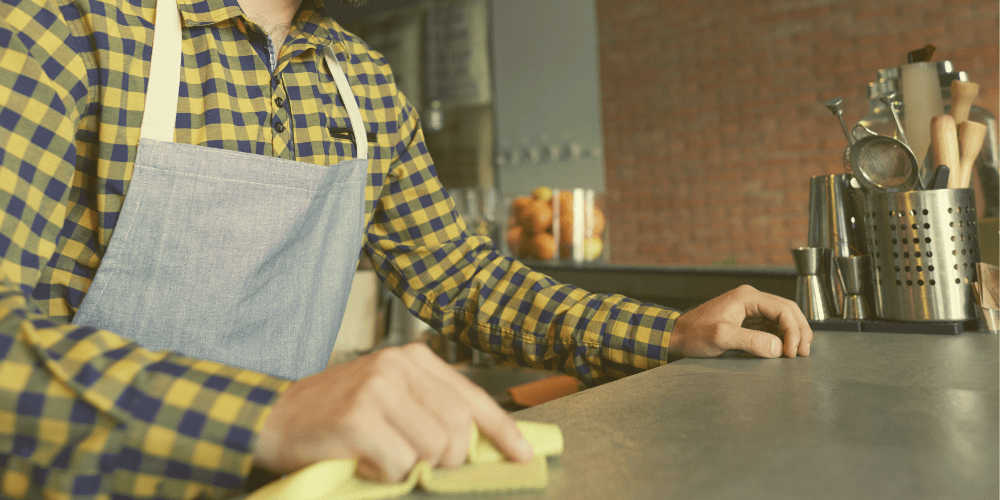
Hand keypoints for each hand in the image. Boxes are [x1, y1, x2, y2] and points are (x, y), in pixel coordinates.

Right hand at [253, 343, 532, 481]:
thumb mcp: (391, 398)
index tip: (524, 455)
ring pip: (432, 450)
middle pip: (459, 431)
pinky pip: (399, 464)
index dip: (503, 432)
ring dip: (408, 467)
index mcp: (413, 358)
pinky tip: (362, 460)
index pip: (474, 399)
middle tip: (411, 459)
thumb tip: (482, 444)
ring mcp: (377, 389)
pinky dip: (383, 474)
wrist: (274, 418)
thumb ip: (433, 411)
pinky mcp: (358, 417)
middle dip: (444, 459)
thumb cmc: (337, 414)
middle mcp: (398, 366)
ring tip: (380, 454)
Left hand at [669, 285, 811, 359]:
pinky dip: (783, 334)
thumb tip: (778, 347)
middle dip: (800, 330)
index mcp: (747, 297)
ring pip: (782, 315)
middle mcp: (750, 297)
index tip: (793, 352)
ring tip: (800, 351)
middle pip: (787, 309)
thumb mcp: (721, 338)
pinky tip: (786, 346)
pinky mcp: (747, 317)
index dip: (794, 331)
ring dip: (794, 332)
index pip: (783, 309)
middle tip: (804, 352)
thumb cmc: (694, 334)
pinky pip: (772, 322)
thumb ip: (750, 341)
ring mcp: (749, 306)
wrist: (677, 335)